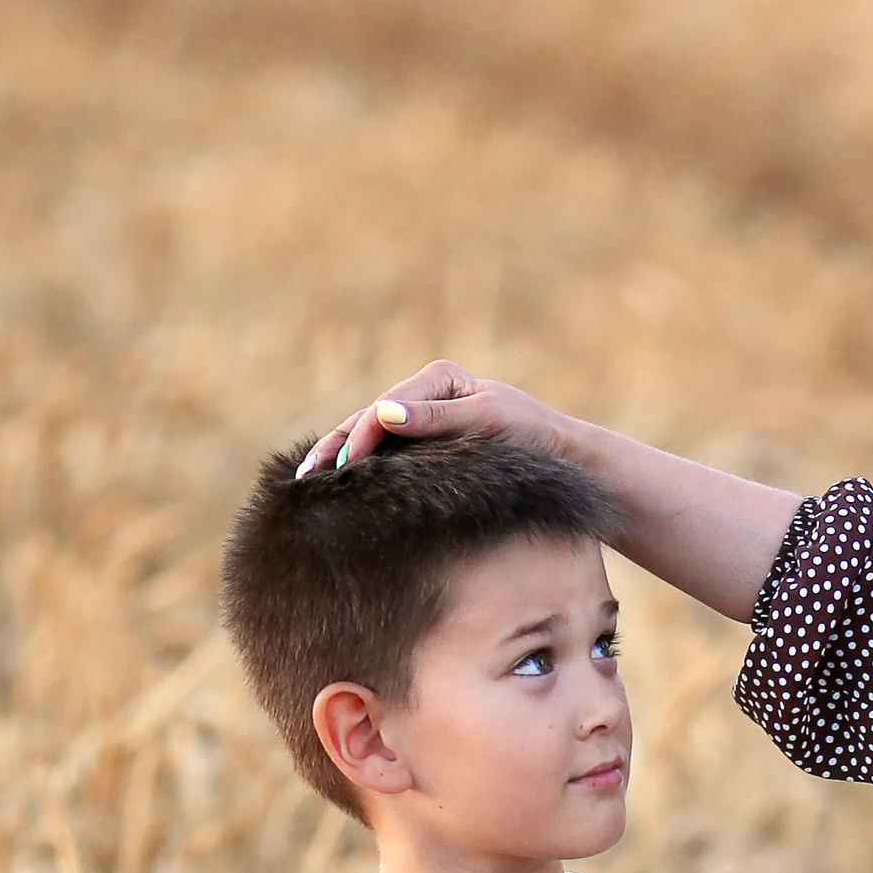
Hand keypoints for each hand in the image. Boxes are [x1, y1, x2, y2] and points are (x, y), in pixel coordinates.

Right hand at [300, 359, 565, 479]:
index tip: (345, 465)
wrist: (567, 463)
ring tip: (308, 486)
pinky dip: (363, 474)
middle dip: (336, 448)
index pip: (387, 407)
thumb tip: (384, 410)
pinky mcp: (429, 451)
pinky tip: (340, 492)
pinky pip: (388, 460)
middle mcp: (427, 396)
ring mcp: (425, 423)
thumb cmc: (534, 439)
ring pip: (372, 442)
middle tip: (305, 478)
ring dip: (341, 462)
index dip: (361, 435)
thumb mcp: (488, 421)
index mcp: (438, 379)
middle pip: (369, 421)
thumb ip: (437, 418)